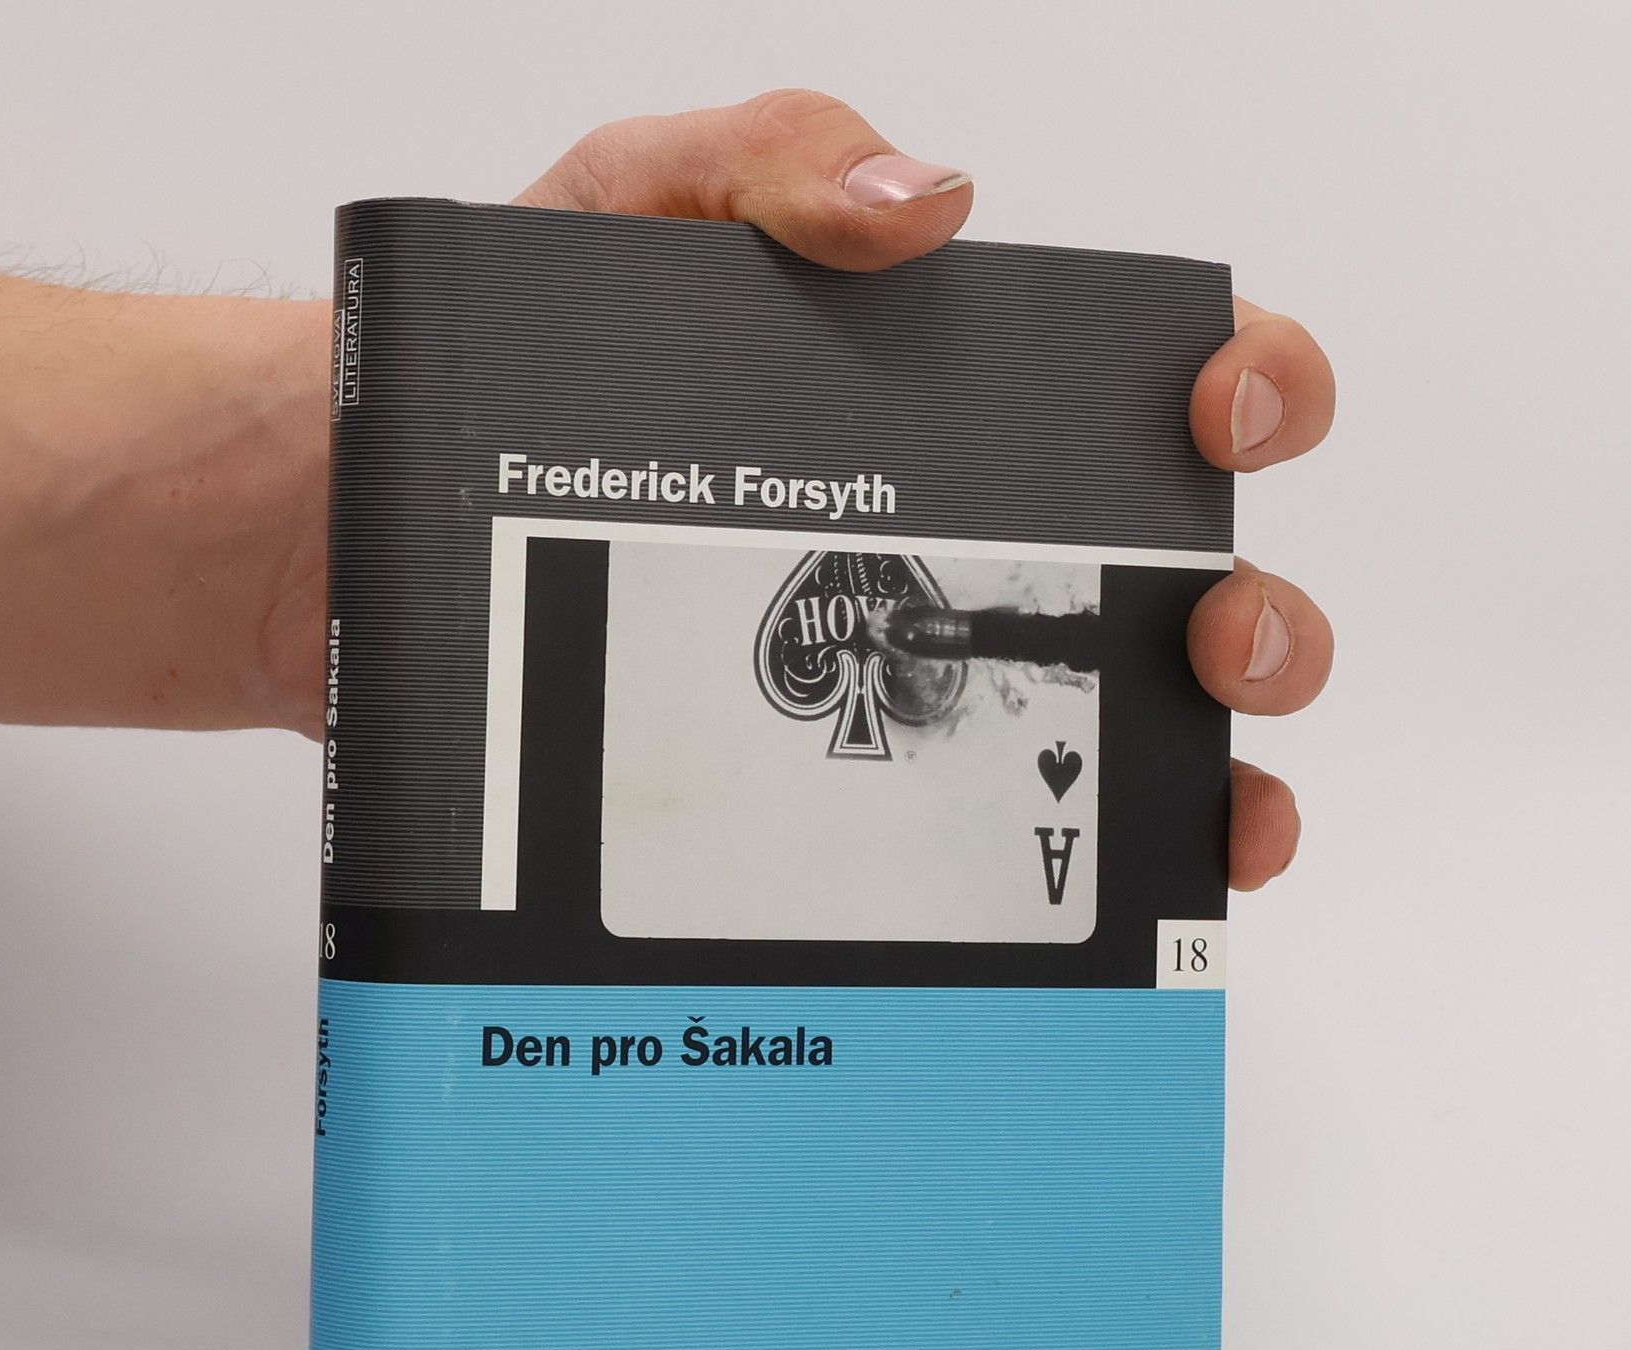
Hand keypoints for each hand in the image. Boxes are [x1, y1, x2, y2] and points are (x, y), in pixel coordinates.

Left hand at [520, 90, 1333, 889]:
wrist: (375, 536)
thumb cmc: (517, 375)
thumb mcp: (625, 212)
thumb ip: (764, 163)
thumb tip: (929, 205)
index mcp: (963, 398)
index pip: (1163, 381)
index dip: (1248, 385)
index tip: (1221, 415)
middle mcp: (976, 544)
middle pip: (1188, 584)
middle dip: (1255, 615)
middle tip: (1211, 634)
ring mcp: (925, 677)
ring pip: (1133, 735)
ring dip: (1211, 770)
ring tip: (1201, 799)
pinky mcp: (856, 789)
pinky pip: (1003, 839)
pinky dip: (1086, 878)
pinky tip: (1109, 905)